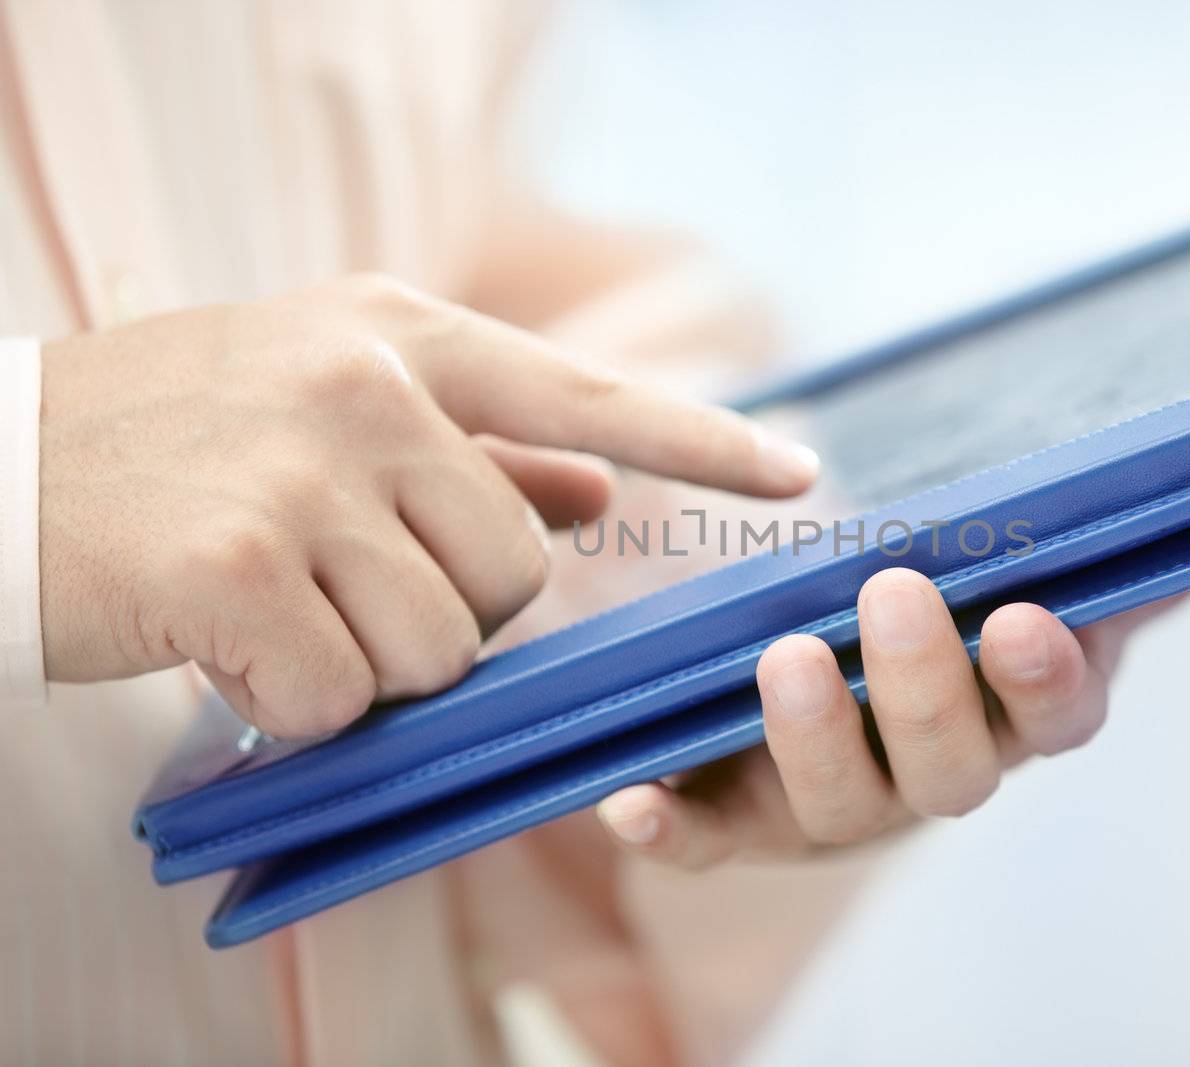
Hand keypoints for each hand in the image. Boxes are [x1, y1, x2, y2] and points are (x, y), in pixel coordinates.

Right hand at [38, 274, 816, 736]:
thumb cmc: (174, 438)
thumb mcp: (330, 405)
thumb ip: (477, 448)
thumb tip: (604, 492)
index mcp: (400, 335)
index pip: (589, 394)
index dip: (706, 441)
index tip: (802, 476)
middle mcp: (366, 387)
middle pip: (519, 569)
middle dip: (450, 611)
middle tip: (345, 587)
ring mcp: (300, 470)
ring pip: (439, 645)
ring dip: (365, 661)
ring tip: (275, 608)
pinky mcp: (233, 563)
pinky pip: (339, 695)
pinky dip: (292, 706)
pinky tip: (226, 649)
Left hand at [596, 570, 1169, 865]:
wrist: (806, 621)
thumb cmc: (929, 572)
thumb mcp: (1002, 543)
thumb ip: (1086, 541)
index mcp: (1010, 714)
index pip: (1055, 720)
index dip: (1045, 682)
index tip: (1026, 618)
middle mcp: (930, 774)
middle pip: (950, 772)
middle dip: (926, 690)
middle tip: (894, 593)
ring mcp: (834, 804)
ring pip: (838, 808)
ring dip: (816, 742)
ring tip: (788, 659)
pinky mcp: (738, 818)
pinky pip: (705, 844)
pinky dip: (672, 829)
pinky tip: (634, 796)